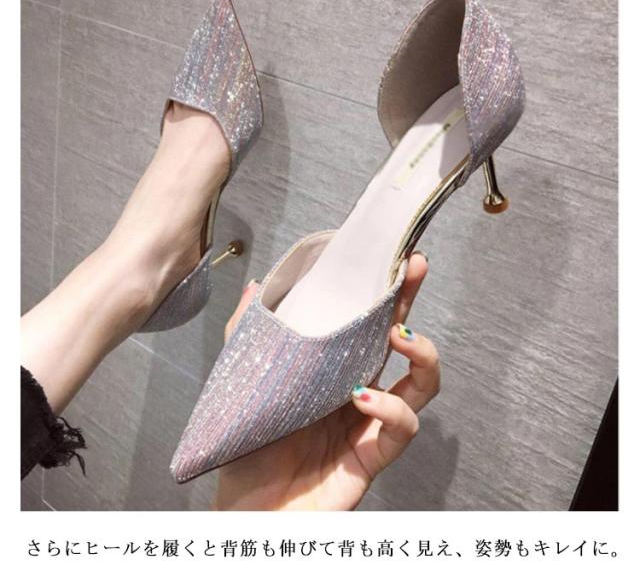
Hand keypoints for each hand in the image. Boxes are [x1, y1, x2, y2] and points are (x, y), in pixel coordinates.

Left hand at [214, 252, 439, 509]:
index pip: (367, 324)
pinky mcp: (373, 456)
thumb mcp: (244, 380)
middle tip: (411, 273)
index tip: (399, 259)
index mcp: (334, 371)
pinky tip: (361, 397)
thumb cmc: (248, 446)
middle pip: (402, 342)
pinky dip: (389, 407)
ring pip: (422, 385)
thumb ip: (249, 333)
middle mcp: (360, 391)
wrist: (246, 509)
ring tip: (398, 336)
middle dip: (412, 304)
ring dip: (420, 355)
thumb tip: (254, 285)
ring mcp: (370, 423)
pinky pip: (401, 428)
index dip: (387, 292)